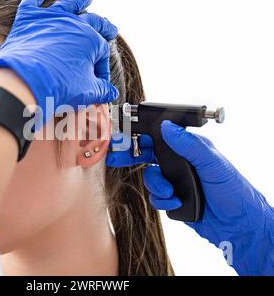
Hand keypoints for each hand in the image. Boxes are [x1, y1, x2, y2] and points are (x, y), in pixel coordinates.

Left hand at [0, 0, 118, 123]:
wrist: (26, 81)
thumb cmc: (60, 86)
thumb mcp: (87, 91)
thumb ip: (102, 90)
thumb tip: (111, 93)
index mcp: (91, 40)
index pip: (101, 53)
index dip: (101, 69)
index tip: (98, 81)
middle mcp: (74, 24)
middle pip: (93, 21)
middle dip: (104, 26)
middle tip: (110, 28)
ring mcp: (51, 18)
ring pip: (69, 3)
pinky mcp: (28, 18)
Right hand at [106, 120, 273, 274]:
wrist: (237, 226)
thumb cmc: (234, 190)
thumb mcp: (213, 163)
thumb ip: (189, 145)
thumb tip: (167, 127)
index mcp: (188, 148)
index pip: (159, 137)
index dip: (140, 136)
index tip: (123, 138)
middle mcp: (179, 163)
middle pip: (147, 155)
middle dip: (131, 157)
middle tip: (117, 159)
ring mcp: (174, 181)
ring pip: (149, 179)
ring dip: (156, 186)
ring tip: (170, 192)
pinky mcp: (172, 199)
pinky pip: (155, 197)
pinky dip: (163, 200)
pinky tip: (177, 202)